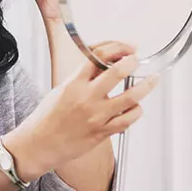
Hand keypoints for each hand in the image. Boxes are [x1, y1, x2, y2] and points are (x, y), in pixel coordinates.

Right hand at [3, 42, 159, 180]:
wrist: (39, 144)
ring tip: (152, 80)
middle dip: (132, 62)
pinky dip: (136, 111)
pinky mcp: (102, 133)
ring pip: (130, 97)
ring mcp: (96, 116)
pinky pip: (127, 120)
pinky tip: (137, 107)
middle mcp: (86, 98)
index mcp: (74, 83)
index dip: (116, 47)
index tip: (125, 47)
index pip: (98, 56)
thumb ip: (83, 77)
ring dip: (145, 86)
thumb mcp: (62, 89)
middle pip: (117, 72)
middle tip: (137, 60)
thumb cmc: (47, 117)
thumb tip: (104, 64)